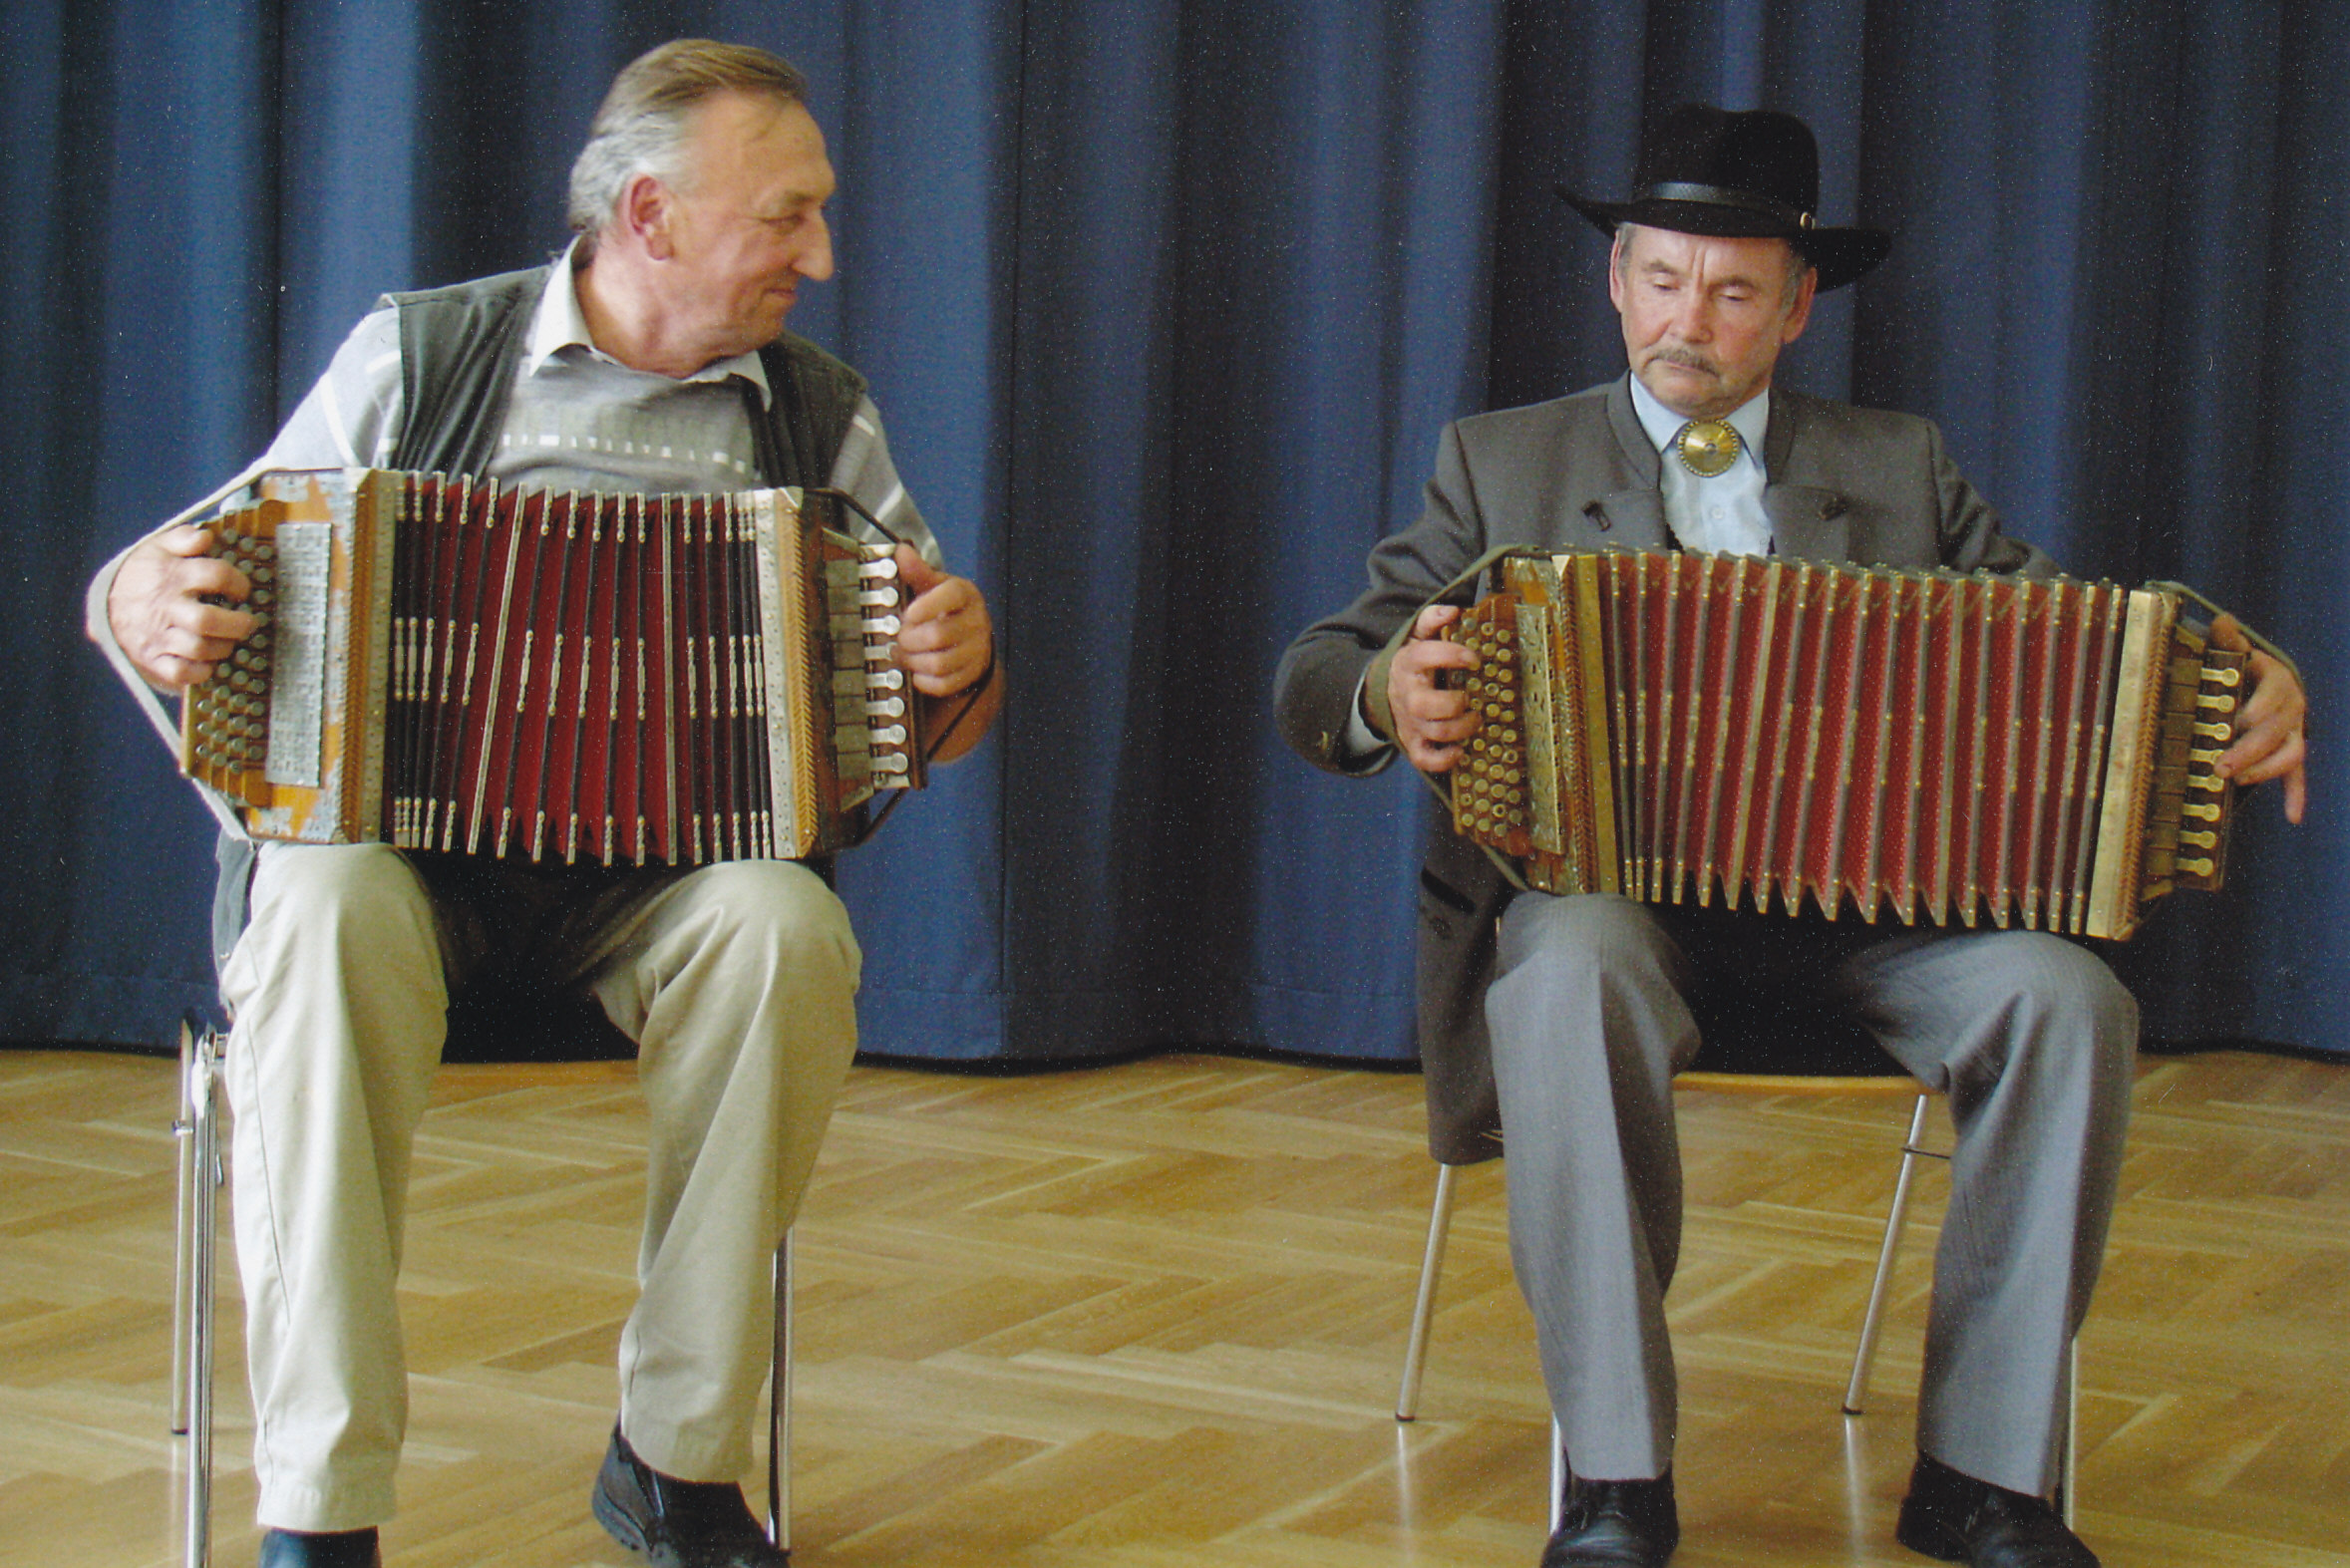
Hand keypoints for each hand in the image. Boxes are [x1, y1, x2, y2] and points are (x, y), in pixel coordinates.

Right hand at [105, 525, 255, 691]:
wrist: (104, 604)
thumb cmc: (143, 575)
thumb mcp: (158, 548)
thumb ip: (183, 539)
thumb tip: (206, 536)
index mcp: (171, 576)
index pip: (215, 575)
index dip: (238, 582)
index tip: (243, 590)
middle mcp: (166, 608)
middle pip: (207, 621)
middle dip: (238, 624)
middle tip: (247, 622)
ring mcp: (158, 636)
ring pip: (199, 649)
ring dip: (223, 648)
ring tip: (229, 640)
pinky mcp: (153, 659)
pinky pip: (181, 673)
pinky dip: (201, 671)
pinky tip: (209, 662)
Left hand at [892, 545, 992, 697]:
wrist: (971, 638)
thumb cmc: (946, 609)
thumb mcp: (934, 586)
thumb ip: (918, 571)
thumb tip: (901, 552)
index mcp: (966, 594)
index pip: (952, 596)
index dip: (927, 606)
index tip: (908, 613)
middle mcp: (977, 621)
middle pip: (940, 635)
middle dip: (910, 639)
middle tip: (899, 636)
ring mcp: (977, 650)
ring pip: (940, 663)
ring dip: (914, 661)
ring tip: (903, 654)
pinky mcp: (971, 674)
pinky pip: (945, 684)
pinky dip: (924, 680)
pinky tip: (916, 670)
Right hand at [1382, 604, 1479, 773]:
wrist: (1382, 693)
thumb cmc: (1412, 665)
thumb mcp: (1416, 637)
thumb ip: (1431, 620)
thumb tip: (1453, 610)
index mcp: (1409, 665)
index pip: (1425, 656)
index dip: (1451, 655)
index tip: (1473, 657)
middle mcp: (1409, 695)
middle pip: (1424, 704)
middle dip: (1454, 703)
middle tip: (1471, 697)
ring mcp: (1410, 722)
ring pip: (1434, 732)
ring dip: (1460, 728)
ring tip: (1475, 719)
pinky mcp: (1413, 743)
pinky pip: (1425, 759)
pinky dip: (1445, 759)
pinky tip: (1460, 749)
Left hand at [2209, 615, 2307, 823]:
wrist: (2265, 685)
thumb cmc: (2243, 670)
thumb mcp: (2236, 652)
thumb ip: (2228, 639)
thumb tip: (2224, 619)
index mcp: (2278, 681)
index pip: (2274, 694)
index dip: (2260, 707)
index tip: (2243, 720)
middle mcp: (2292, 707)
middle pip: (2278, 731)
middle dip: (2251, 749)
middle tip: (2222, 765)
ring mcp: (2294, 731)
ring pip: (2290, 754)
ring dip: (2266, 771)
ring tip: (2239, 782)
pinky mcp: (2291, 751)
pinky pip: (2298, 775)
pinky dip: (2296, 795)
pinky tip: (2293, 816)